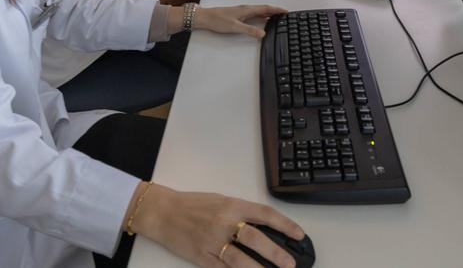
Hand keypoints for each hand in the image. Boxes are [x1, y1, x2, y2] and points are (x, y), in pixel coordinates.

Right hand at [132, 183, 304, 267]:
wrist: (163, 212)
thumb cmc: (193, 204)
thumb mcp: (221, 201)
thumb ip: (242, 213)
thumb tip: (266, 228)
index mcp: (231, 205)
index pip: (264, 214)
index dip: (284, 224)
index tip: (299, 234)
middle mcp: (223, 223)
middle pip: (255, 238)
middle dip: (275, 253)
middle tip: (290, 264)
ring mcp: (212, 242)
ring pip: (240, 260)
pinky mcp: (202, 257)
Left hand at [192, 4, 286, 37]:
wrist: (205, 17)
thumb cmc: (219, 20)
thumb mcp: (235, 27)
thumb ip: (249, 31)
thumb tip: (263, 34)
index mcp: (247, 10)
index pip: (265, 9)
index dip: (276, 10)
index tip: (286, 11)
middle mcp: (246, 9)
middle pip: (264, 9)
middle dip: (275, 11)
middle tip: (285, 15)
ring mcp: (242, 11)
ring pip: (259, 11)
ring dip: (268, 13)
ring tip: (277, 17)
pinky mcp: (238, 15)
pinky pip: (254, 14)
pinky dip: (261, 16)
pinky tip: (261, 20)